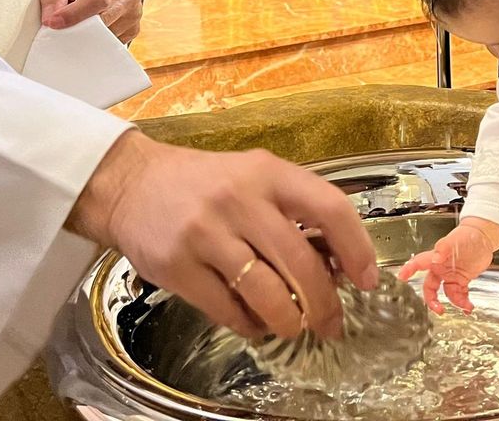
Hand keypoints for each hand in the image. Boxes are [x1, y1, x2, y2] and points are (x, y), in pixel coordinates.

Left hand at [41, 0, 141, 42]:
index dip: (75, 13)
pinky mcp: (133, 30)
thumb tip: (51, 20)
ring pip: (105, 36)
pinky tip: (92, 26)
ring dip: (87, 34)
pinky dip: (96, 40)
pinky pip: (110, 44)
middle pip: (103, 21)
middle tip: (61, 25)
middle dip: (78, 26)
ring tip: (81, 19)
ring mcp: (134, 15)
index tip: (53, 22)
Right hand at [69, 132, 377, 341]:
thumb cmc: (205, 183)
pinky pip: (228, 310)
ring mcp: (206, 233)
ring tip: (293, 326)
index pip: (330, 208)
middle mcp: (240, 200)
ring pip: (267, 294)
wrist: (131, 185)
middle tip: (332, 323)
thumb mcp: (254, 176)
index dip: (357, 248)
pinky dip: (250, 325)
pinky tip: (254, 322)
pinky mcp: (177, 266)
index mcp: (268, 173)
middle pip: (301, 263)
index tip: (367, 279)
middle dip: (325, 303)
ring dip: (289, 321)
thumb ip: (293, 209)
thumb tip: (339, 262)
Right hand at [397, 218, 498, 314]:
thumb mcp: (455, 240)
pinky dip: (463, 302)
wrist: (483, 238)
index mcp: (436, 258)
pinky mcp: (462, 279)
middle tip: (438, 309)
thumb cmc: (467, 236)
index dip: (408, 270)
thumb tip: (435, 258)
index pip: (418, 264)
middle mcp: (441, 268)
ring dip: (454, 303)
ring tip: (464, 306)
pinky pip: (459, 294)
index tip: (401, 278)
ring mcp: (451, 275)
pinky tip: (468, 306)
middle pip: (430, 287)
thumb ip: (444, 248)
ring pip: (446, 293)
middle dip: (432, 300)